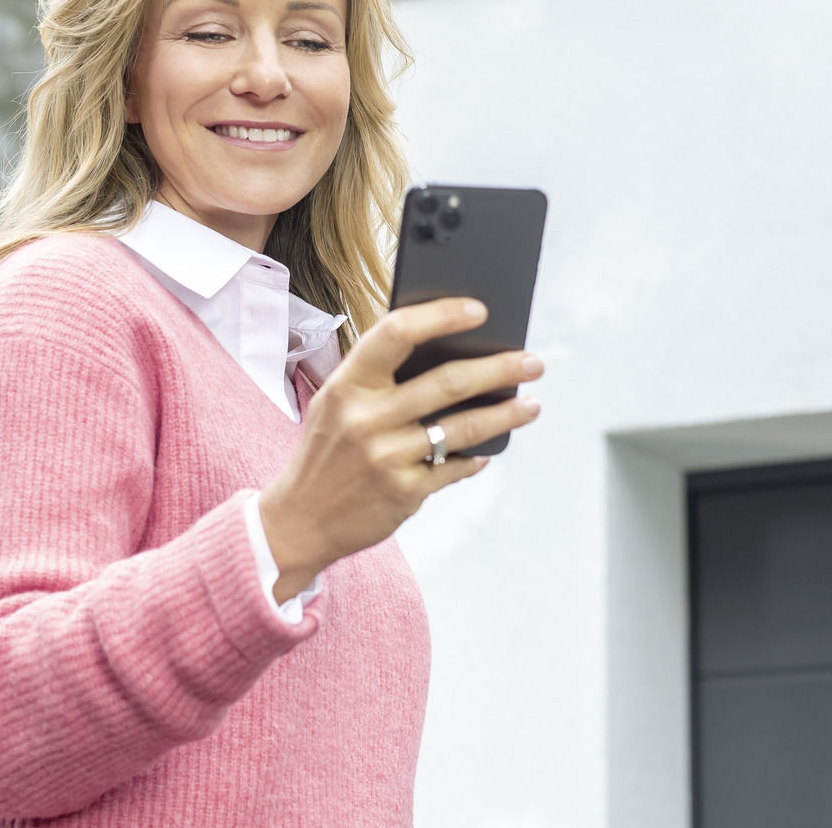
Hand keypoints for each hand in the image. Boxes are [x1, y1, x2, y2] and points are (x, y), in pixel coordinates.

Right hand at [256, 297, 542, 602]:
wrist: (299, 520)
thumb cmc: (326, 452)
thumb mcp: (335, 403)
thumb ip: (378, 377)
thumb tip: (448, 352)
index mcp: (348, 384)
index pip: (397, 333)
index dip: (441, 316)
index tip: (479, 310)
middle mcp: (367, 418)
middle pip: (447, 382)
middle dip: (499, 369)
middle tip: (532, 361)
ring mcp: (387, 457)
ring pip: (463, 427)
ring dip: (506, 414)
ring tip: (531, 404)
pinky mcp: (404, 492)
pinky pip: (454, 466)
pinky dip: (477, 456)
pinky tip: (490, 448)